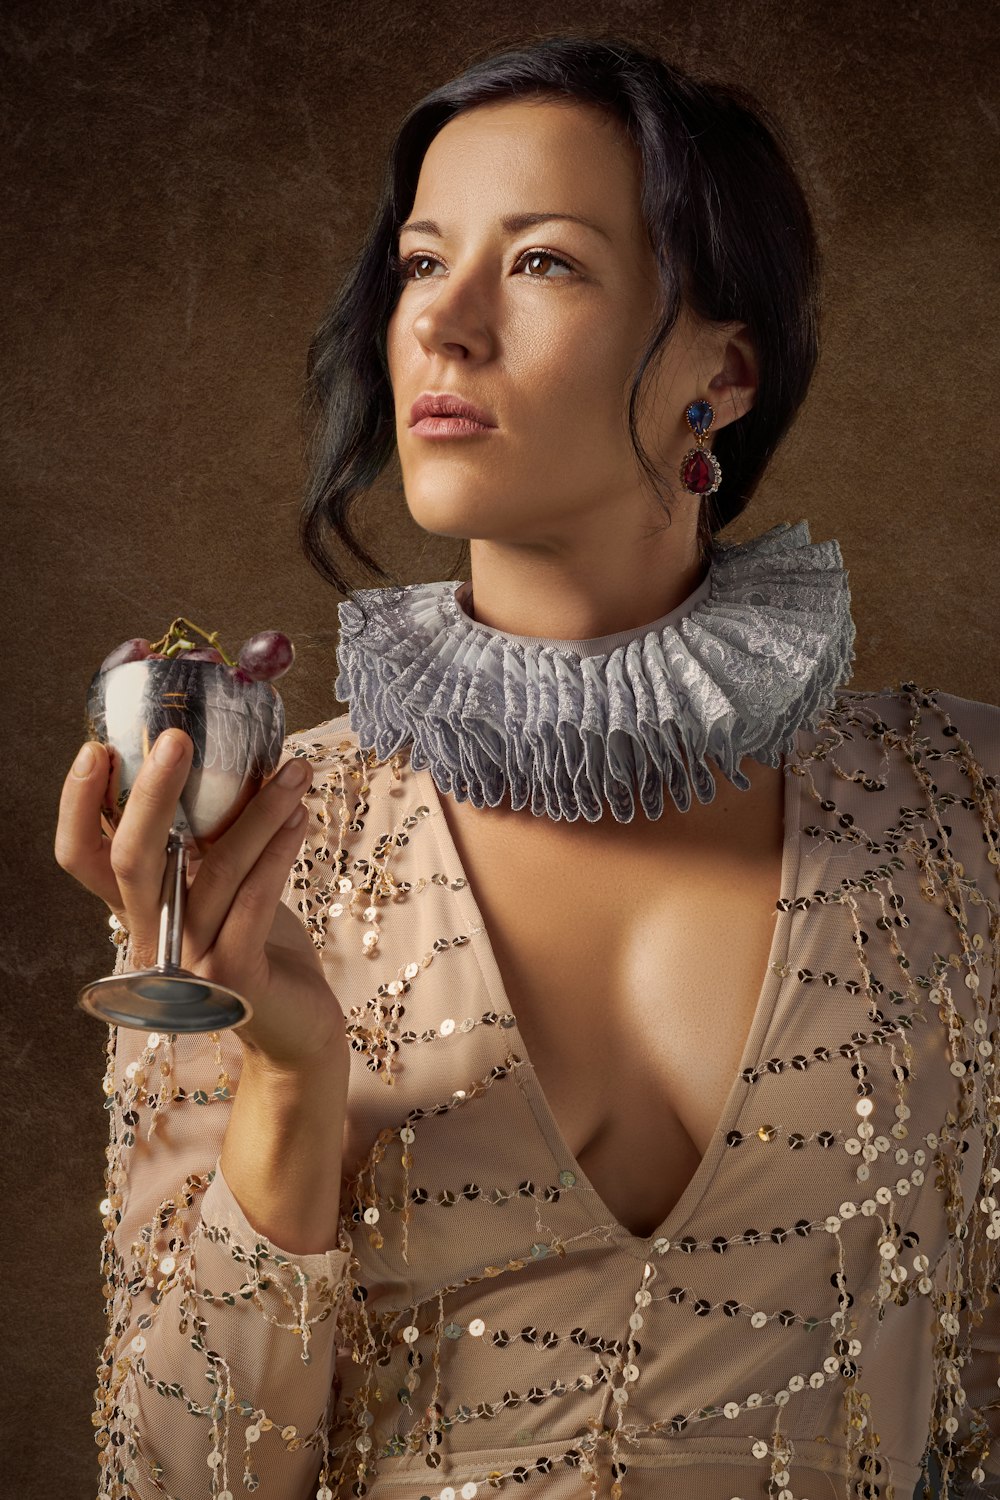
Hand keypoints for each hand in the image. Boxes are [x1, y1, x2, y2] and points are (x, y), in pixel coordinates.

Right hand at [55, 730, 348, 1075]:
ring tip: (295, 770)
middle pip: (132, 859)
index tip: (97, 749)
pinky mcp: (236, 978)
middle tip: (178, 738)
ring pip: (214, 871)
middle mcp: (154, 936)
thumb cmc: (258, 943)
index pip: (82, 857)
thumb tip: (217, 756)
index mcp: (139, 908)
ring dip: (259, 811)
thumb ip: (203, 842)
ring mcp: (191, 962)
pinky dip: (278, 851)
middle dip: (151, 793)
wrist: (297, 1026)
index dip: (78, 807)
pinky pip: (254, 901)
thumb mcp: (219, 886)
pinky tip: (301, 815)